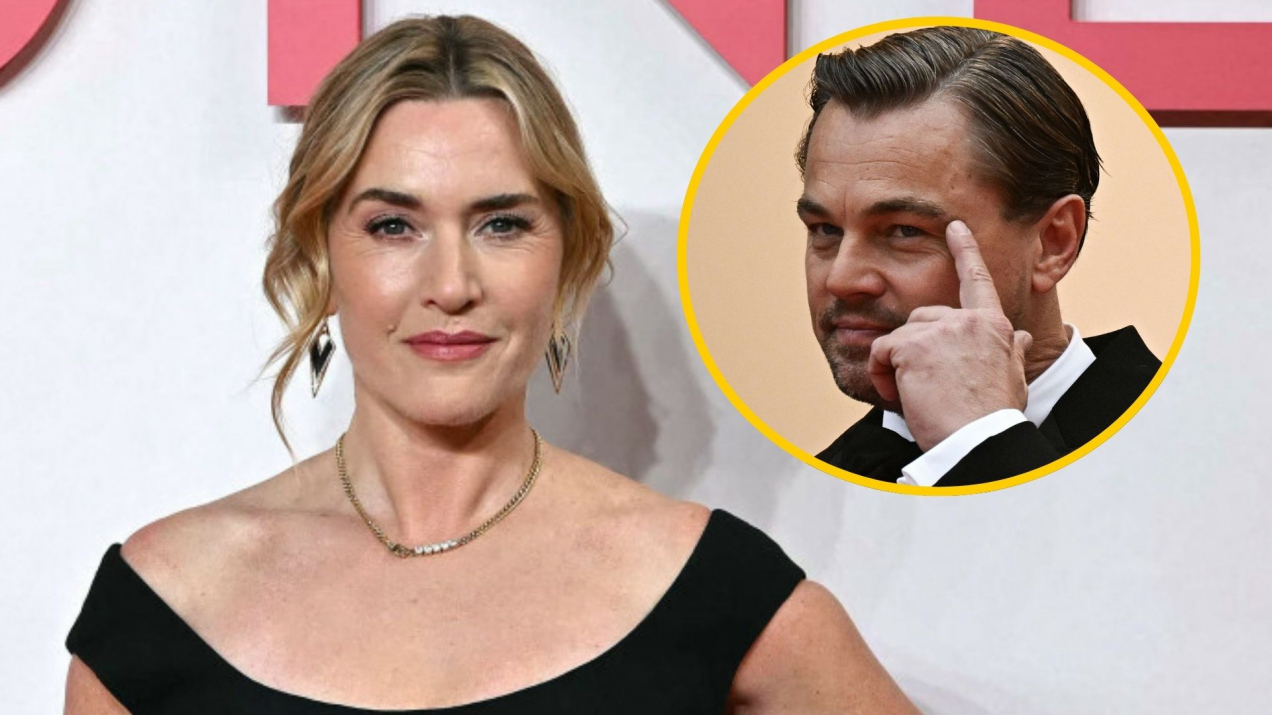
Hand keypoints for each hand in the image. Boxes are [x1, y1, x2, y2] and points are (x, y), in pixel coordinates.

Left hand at [867, 220, 1031, 451]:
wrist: (978, 442)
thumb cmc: (993, 419)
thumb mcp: (1012, 380)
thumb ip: (1012, 353)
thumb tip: (1025, 337)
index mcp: (994, 327)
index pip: (977, 281)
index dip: (965, 250)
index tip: (955, 226)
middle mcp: (968, 321)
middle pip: (922, 316)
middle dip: (913, 347)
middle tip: (922, 384)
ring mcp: (940, 330)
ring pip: (899, 336)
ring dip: (896, 365)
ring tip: (914, 395)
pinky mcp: (912, 344)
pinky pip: (880, 350)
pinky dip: (880, 373)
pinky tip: (897, 394)